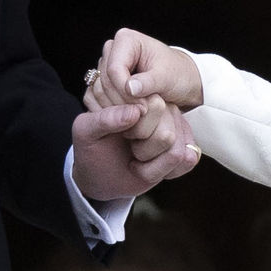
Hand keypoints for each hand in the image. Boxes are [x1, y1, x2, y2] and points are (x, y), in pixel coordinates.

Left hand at [73, 96, 197, 203]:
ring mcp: (175, 128)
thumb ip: (104, 118)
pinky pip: (186, 161)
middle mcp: (161, 108)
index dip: (135, 130)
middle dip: (142, 151)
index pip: (154, 108)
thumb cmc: (91, 149)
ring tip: (136, 157)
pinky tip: (149, 167)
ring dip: (151, 166)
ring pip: (176, 153)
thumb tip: (136, 111)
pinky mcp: (183, 147)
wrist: (98, 175)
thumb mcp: (85, 132)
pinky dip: (163, 172)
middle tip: (128, 145)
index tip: (119, 132)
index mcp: (138, 96)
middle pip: (167, 135)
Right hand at [90, 29, 203, 113]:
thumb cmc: (178, 74)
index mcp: (126, 40)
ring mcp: (108, 66)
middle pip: (105, 81)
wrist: (183, 81)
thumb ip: (149, 82)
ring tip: (141, 115)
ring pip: (101, 91)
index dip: (125, 92)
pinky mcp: (108, 81)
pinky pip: (102, 98)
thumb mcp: (167, 78)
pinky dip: (115, 110)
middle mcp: (112, 50)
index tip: (143, 108)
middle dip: (123, 101)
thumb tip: (129, 88)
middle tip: (143, 114)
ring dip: (119, 107)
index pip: (114, 70)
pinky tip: (131, 117)